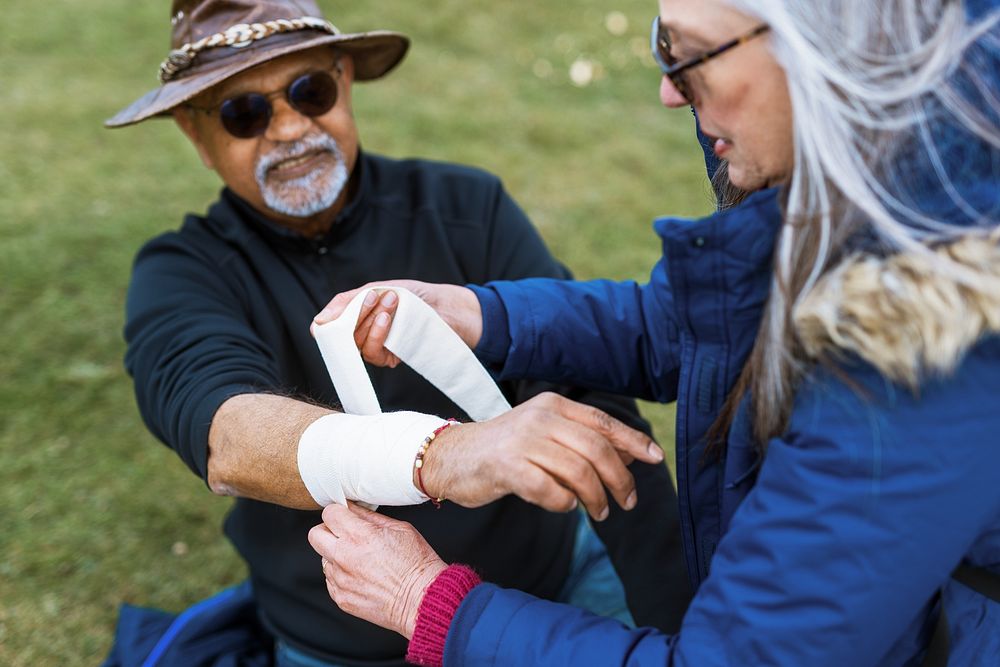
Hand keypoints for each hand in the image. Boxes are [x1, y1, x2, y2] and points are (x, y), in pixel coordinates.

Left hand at [308, 502, 446, 638]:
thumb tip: (354, 509)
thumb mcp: (400, 528)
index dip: (339, 511)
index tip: (345, 515)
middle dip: (328, 530)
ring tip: (360, 559)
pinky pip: (330, 579)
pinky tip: (361, 575)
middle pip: (315, 534)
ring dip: (336, 554)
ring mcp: (340, 579)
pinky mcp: (341, 598)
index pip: (329, 513)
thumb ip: (371, 518)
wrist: (421, 600)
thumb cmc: (416, 565)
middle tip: (345, 533)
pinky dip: (342, 575)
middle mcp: (344, 557)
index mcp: (359, 536)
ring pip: (323, 558)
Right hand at [311, 280, 482, 367]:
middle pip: (343, 335)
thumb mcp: (380, 289)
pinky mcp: (391, 358)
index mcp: (358, 317)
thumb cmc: (415, 296)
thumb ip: (349, 302)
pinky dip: (377, 335)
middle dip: (356, 314)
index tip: (327, 319)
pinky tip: (389, 320)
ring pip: (358, 344)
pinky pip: (374, 354)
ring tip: (390, 303)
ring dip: (371, 322)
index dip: (327, 323)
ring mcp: (378, 347)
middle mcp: (364, 334)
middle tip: (372, 297)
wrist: (447, 307)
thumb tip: (318, 322)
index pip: (331, 326)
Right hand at [419, 392, 664, 521]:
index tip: (656, 458)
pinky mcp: (507, 467)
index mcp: (553, 405)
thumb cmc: (507, 449)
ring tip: (600, 513)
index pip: (603, 422)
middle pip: (597, 449)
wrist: (452, 456)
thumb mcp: (546, 434)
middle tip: (627, 502)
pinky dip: (565, 503)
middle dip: (620, 479)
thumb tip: (632, 452)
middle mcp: (540, 417)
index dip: (634, 441)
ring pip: (579, 472)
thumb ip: (584, 440)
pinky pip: (551, 491)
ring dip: (596, 498)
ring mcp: (523, 441)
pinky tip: (565, 506)